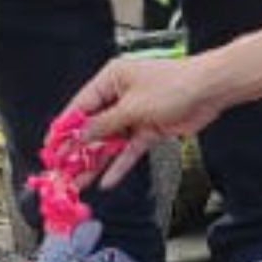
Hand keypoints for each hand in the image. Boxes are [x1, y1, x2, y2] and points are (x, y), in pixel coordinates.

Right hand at [66, 53, 225, 186]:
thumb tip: (81, 136)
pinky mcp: (149, 128)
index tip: (51, 147)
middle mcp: (121, 96)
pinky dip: (119, 165)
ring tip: (78, 182)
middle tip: (61, 170)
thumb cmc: (175, 84)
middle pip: (93, 127)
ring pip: (110, 142)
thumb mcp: (132, 106)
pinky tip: (107, 181)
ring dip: (96, 162)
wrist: (210, 90)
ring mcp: (135, 114)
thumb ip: (104, 124)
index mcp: (112, 80)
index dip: (65, 129)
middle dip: (78, 150)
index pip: (80, 106)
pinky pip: (129, 150)